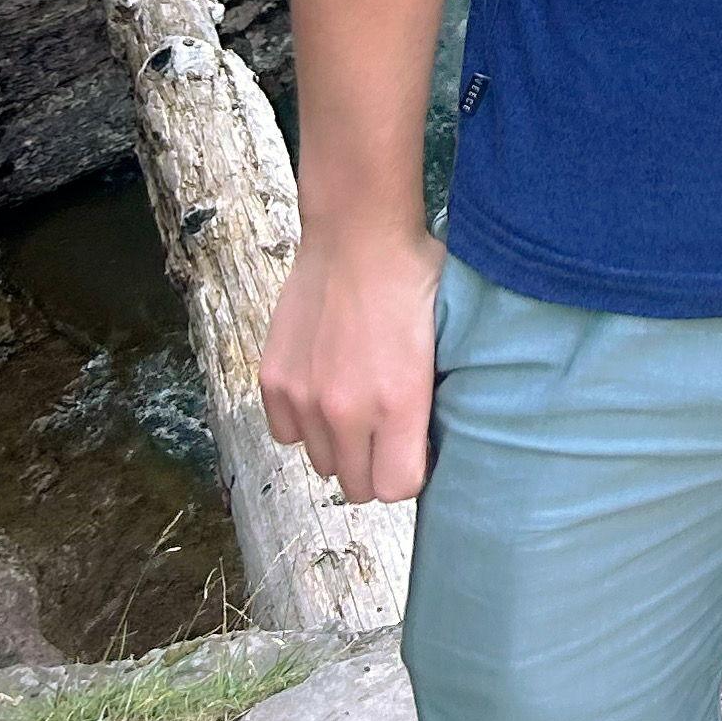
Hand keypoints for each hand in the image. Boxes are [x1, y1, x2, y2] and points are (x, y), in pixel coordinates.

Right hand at [258, 220, 443, 505]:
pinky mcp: (274, 382)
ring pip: (321, 463)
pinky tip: (322, 388)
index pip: (399, 488)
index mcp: (400, 402)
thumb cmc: (412, 275)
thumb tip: (432, 435)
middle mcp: (348, 411)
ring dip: (339, 443)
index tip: (414, 448)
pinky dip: (303, 422)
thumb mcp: (447, 336)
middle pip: (357, 486)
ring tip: (354, 401)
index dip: (409, 470)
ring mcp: (306, 399)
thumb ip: (433, 395)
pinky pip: (287, 434)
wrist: (358, 232)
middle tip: (384, 429)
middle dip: (374, 464)